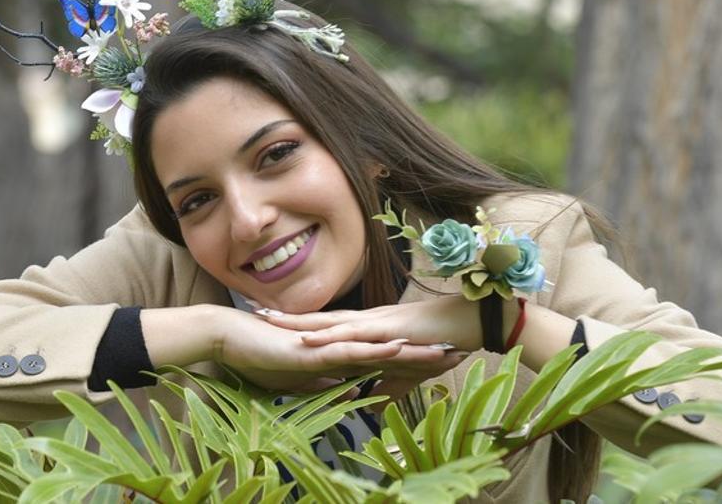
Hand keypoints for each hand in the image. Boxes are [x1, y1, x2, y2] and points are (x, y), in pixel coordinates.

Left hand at [253, 296, 480, 404]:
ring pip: (329, 323)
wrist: (466, 325)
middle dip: (289, 319)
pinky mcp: (385, 331)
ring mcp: (374, 324)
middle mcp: (366, 322)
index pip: (328, 327)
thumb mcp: (406, 372)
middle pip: (320, 320)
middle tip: (256, 315)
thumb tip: (372, 406)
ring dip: (299, 323)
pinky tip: (307, 341)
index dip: (301, 326)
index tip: (272, 325)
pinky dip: (328, 338)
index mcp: (368, 330)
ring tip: (269, 322)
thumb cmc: (439, 343)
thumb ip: (387, 388)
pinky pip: (351, 335)